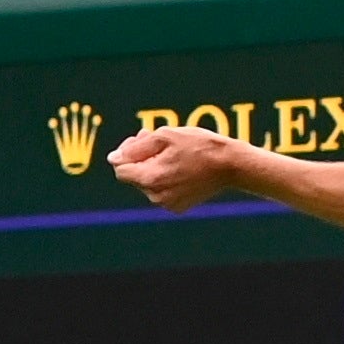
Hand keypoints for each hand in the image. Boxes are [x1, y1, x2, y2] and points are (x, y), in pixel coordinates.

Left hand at [109, 119, 255, 210]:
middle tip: (157, 141)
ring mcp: (168, 204)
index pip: (120, 169)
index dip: (126, 153)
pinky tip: (180, 166)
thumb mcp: (164, 136)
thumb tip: (113, 159)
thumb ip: (135, 147)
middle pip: (134, 176)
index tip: (141, 141)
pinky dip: (165, 178)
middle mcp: (156, 196)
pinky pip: (161, 191)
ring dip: (153, 167)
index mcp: (150, 179)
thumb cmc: (198, 145)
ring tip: (171, 152)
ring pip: (147, 183)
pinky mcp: (178, 207)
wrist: (230, 164)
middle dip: (140, 158)